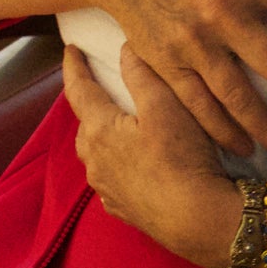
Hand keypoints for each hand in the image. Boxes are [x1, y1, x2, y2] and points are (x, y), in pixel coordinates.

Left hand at [63, 45, 238, 267]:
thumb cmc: (181, 158)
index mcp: (99, 130)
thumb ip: (142, 75)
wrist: (196, 220)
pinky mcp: (121, 208)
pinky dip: (118, 163)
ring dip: (104, 136)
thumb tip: (125, 48)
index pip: (79, 91)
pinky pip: (111, 177)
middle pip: (86, 124)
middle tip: (104, 87)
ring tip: (122, 125)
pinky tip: (136, 163)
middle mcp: (94, 160)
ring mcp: (106, 188)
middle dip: (92, 104)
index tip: (70, 49)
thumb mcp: (165, 107)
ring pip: (97, 153)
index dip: (74, 68)